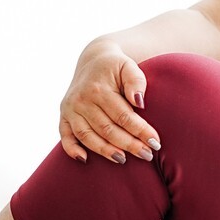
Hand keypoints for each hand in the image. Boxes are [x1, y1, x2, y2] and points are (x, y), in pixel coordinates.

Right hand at [58, 38, 160, 163]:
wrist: (93, 60)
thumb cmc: (116, 66)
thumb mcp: (128, 66)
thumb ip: (136, 81)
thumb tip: (140, 103)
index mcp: (99, 89)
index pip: (123, 116)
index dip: (140, 131)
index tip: (155, 142)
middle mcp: (82, 100)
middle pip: (107, 129)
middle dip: (129, 144)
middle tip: (147, 155)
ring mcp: (71, 109)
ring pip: (88, 136)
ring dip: (105, 151)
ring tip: (123, 159)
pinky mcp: (64, 116)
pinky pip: (65, 136)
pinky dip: (72, 149)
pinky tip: (85, 159)